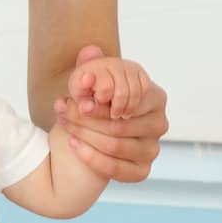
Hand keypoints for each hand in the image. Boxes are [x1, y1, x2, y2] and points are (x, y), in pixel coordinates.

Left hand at [54, 44, 167, 183]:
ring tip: (64, 124)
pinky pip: (116, 168)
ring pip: (115, 145)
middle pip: (119, 125)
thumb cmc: (96, 101)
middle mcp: (160, 123)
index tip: (71, 98)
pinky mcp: (143, 171)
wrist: (91, 130)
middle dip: (85, 119)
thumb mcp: (92, 80)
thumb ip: (91, 64)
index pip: (126, 101)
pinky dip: (91, 157)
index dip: (96, 101)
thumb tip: (89, 51)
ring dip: (84, 136)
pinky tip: (73, 144)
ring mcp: (153, 149)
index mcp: (156, 97)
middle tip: (62, 111)